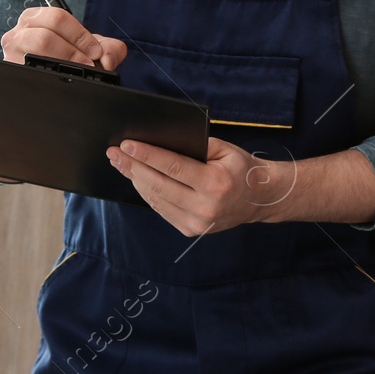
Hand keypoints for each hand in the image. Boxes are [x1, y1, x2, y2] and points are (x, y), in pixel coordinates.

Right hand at [1, 6, 127, 69]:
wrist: (54, 76)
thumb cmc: (70, 56)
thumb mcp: (91, 47)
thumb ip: (110, 49)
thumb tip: (107, 61)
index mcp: (36, 17)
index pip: (57, 18)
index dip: (80, 35)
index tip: (95, 51)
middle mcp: (19, 32)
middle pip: (45, 37)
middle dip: (72, 52)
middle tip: (87, 64)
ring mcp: (11, 53)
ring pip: (35, 53)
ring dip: (62, 63)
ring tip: (76, 72)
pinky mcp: (11, 71)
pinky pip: (27, 74)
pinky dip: (49, 78)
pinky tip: (60, 81)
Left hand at [106, 137, 292, 235]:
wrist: (259, 199)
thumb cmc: (241, 169)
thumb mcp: (224, 150)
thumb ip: (195, 146)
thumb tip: (159, 143)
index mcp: (215, 184)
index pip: (173, 167)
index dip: (147, 155)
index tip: (127, 145)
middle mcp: (205, 207)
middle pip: (158, 185)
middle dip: (133, 167)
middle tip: (115, 153)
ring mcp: (196, 222)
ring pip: (156, 199)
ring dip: (135, 180)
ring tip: (121, 164)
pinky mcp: (190, 230)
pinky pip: (161, 209)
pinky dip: (147, 193)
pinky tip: (138, 179)